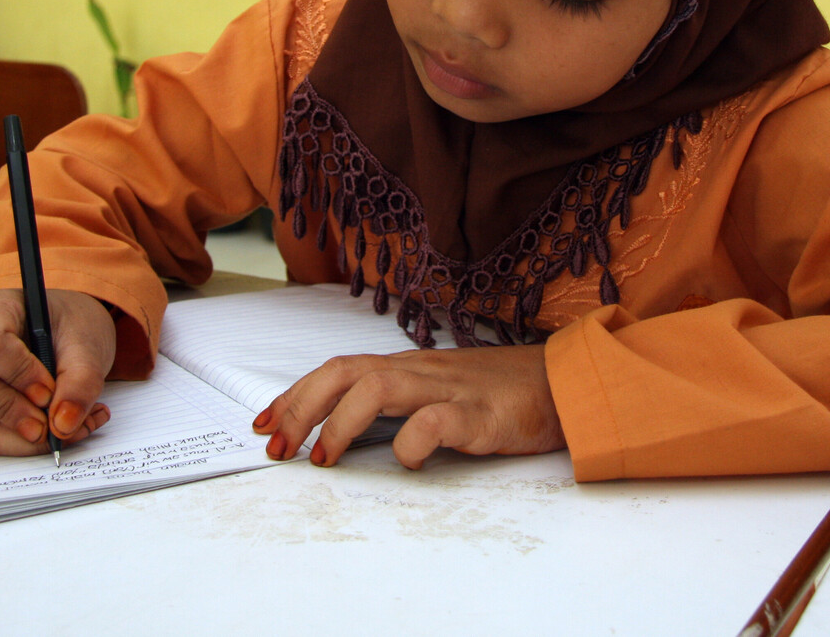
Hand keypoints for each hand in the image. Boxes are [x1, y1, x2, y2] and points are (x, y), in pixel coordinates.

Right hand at [0, 288, 115, 455]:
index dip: (17, 374)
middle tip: (51, 415)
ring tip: (69, 424)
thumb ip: (81, 380)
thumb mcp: (87, 342)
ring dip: (24, 434)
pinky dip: (26, 444)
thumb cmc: (70, 326)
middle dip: (9, 408)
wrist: (69, 332)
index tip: (48, 389)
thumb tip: (63, 425)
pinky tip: (59, 430)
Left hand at [252, 344, 565, 469]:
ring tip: (322, 459)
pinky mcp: (480, 414)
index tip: (264, 423)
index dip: (295, 394)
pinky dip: (411, 443)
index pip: (338, 369)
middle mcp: (420, 371)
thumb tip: (343, 426)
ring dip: (340, 423)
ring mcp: (450, 389)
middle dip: (301, 406)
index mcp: (408, 366)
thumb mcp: (438, 392)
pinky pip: (435, 422)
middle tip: (277, 446)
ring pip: (378, 385)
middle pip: (345, 370)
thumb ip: (398, 403)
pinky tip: (407, 463)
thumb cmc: (499, 393)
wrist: (565, 385)